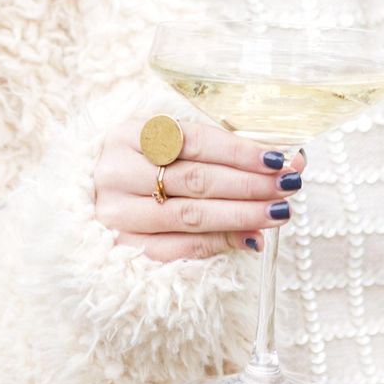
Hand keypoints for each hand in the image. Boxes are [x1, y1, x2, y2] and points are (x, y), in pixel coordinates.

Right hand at [94, 119, 304, 261]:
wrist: (92, 199)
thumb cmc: (143, 165)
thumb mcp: (169, 144)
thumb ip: (223, 150)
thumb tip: (291, 159)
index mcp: (129, 134)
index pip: (193, 140)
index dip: (238, 151)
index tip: (278, 158)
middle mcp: (117, 172)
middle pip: (194, 179)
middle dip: (249, 184)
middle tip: (288, 185)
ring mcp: (117, 213)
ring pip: (190, 216)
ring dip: (241, 215)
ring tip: (278, 212)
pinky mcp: (122, 248)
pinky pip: (178, 249)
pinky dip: (218, 243)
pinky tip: (250, 238)